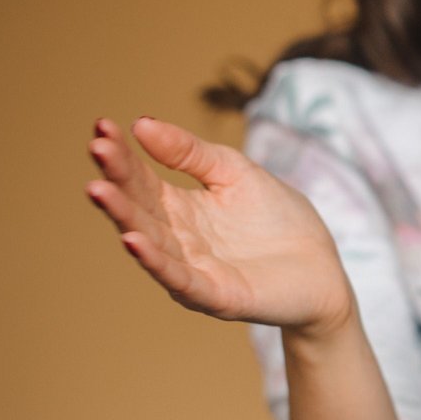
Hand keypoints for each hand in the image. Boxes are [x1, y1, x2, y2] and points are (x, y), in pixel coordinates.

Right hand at [86, 117, 352, 334]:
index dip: (121, 155)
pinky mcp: (217, 295)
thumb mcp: (235, 173)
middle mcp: (177, 241)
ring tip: (98, 190)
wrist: (324, 270)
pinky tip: (133, 240)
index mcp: (180, 209)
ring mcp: (194, 269)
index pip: (141, 179)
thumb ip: (191, 152)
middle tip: (96, 148)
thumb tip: (141, 124)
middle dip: (116, 180)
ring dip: (123, 217)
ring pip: (150, 243)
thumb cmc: (279, 220)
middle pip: (139, 208)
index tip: (101, 125)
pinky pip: (179, 278)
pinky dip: (155, 262)